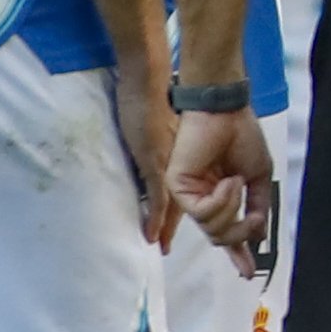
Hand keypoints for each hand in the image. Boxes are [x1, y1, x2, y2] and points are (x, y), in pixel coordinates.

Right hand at [112, 68, 182, 251]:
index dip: (178, 208)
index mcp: (178, 156)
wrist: (149, 84)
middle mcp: (177, 164)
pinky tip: (153, 235)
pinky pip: (158, 199)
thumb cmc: (153, 97)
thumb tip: (155, 143)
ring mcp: (166, 166)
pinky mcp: (154, 164)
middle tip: (167, 246)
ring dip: (167, 227)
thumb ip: (163, 137)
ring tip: (162, 246)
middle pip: (181, 201)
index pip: (181, 188)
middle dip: (175, 224)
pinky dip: (156, 218)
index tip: (171, 226)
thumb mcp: (163, 123)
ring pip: (173, 205)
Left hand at [167, 104, 275, 265]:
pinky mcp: (178, 188)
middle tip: (254, 218)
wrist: (227, 112)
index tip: (248, 272)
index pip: (227, 231)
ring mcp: (189, 195)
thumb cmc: (242, 136)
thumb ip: (258, 207)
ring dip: (233, 210)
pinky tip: (228, 181)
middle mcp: (202, 199)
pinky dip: (223, 200)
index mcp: (220, 197)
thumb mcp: (259, 177)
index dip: (239, 253)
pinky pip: (203, 213)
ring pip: (212, 229)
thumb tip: (260, 235)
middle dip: (242, 232)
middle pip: (220, 237)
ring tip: (237, 182)